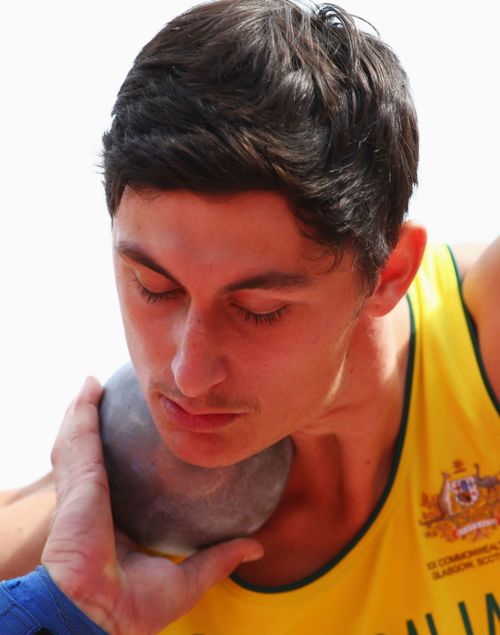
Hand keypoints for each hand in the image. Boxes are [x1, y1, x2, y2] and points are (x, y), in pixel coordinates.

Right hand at [42, 377, 263, 634]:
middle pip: (88, 454)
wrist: (95, 615)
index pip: (112, 483)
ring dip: (83, 409)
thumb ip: (218, 558)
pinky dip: (81, 408)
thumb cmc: (131, 608)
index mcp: (109, 523)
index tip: (138, 442)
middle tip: (114, 400)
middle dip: (92, 426)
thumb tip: (257, 547)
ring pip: (77, 438)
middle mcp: (89, 501)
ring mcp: (79, 486)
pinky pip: (79, 434)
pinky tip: (91, 385)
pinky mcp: (77, 476)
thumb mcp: (186, 581)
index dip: (118, 461)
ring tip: (95, 385)